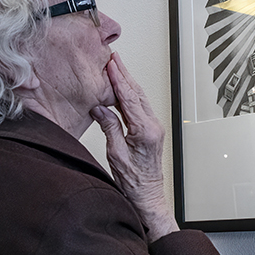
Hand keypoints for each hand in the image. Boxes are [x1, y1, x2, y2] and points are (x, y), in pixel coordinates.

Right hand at [91, 53, 179, 242]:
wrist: (147, 197)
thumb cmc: (133, 183)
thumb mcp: (116, 154)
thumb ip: (110, 127)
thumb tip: (100, 107)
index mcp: (146, 131)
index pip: (130, 99)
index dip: (119, 79)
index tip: (111, 64)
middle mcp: (153, 126)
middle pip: (137, 94)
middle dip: (124, 74)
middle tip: (113, 58)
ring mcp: (154, 127)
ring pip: (139, 98)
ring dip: (127, 82)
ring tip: (116, 67)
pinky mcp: (151, 131)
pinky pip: (140, 107)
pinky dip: (130, 94)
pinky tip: (122, 88)